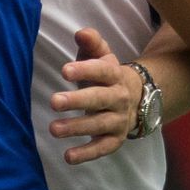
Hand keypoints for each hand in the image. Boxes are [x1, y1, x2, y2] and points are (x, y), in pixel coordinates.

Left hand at [48, 29, 139, 164]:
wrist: (136, 98)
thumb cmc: (106, 74)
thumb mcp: (101, 56)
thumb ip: (92, 43)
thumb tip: (81, 33)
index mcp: (114, 75)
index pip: (102, 71)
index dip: (84, 70)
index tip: (64, 71)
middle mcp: (119, 98)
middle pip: (99, 99)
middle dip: (77, 101)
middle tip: (53, 102)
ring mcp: (118, 120)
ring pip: (99, 124)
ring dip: (77, 127)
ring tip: (53, 129)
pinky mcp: (115, 139)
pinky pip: (103, 148)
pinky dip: (87, 154)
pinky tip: (68, 156)